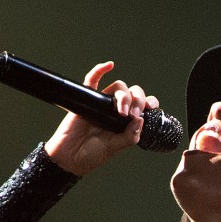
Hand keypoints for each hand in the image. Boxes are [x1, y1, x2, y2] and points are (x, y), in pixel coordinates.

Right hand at [43, 61, 159, 175]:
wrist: (70, 156)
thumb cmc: (92, 153)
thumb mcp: (115, 148)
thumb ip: (129, 136)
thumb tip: (141, 120)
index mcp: (127, 121)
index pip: (143, 106)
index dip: (149, 103)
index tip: (150, 109)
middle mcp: (117, 110)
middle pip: (132, 93)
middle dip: (137, 100)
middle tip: (132, 113)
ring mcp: (103, 103)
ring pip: (118, 87)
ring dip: (124, 94)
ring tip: (122, 111)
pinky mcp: (88, 98)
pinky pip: (93, 80)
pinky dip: (100, 70)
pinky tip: (109, 65)